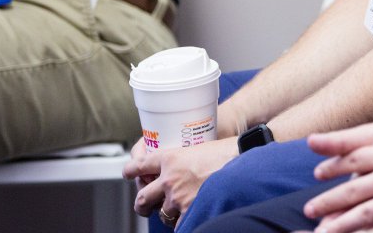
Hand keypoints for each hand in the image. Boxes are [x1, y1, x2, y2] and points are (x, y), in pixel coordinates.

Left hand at [125, 137, 239, 223]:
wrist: (243, 159)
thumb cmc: (227, 152)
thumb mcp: (200, 147)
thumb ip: (185, 160)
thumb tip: (185, 170)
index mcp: (170, 158)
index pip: (139, 165)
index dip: (131, 171)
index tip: (129, 173)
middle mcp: (169, 178)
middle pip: (142, 197)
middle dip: (142, 204)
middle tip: (145, 206)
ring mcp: (177, 196)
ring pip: (162, 213)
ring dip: (169, 213)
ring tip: (179, 211)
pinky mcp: (189, 209)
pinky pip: (179, 224)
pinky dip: (183, 222)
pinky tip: (190, 216)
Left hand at [304, 114, 372, 231]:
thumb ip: (370, 131)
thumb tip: (334, 133)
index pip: (351, 158)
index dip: (333, 165)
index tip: (318, 173)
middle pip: (352, 191)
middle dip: (328, 201)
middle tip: (310, 209)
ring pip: (366, 214)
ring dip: (342, 223)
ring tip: (323, 231)